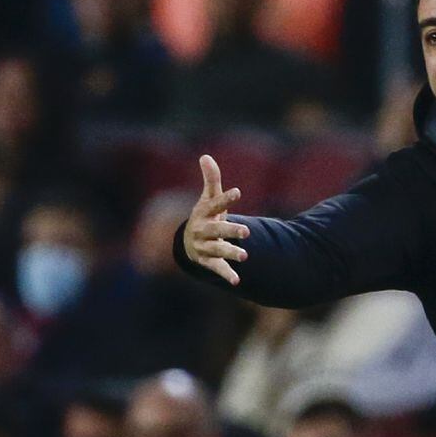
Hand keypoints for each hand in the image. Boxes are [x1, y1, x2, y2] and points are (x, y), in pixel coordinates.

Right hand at [183, 155, 250, 284]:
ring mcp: (204, 247)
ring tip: (245, 255)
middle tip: (247, 231)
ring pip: (217, 250)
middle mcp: (202, 230)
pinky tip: (237, 280)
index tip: (238, 192)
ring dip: (230, 252)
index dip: (225, 199)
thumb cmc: (205, 216)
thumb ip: (211, 179)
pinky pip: (217, 268)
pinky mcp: (208, 261)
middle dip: (230, 231)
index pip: (215, 205)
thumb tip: (205, 156)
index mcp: (204, 213)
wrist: (189, 243)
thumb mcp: (208, 198)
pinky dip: (226, 274)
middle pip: (216, 230)